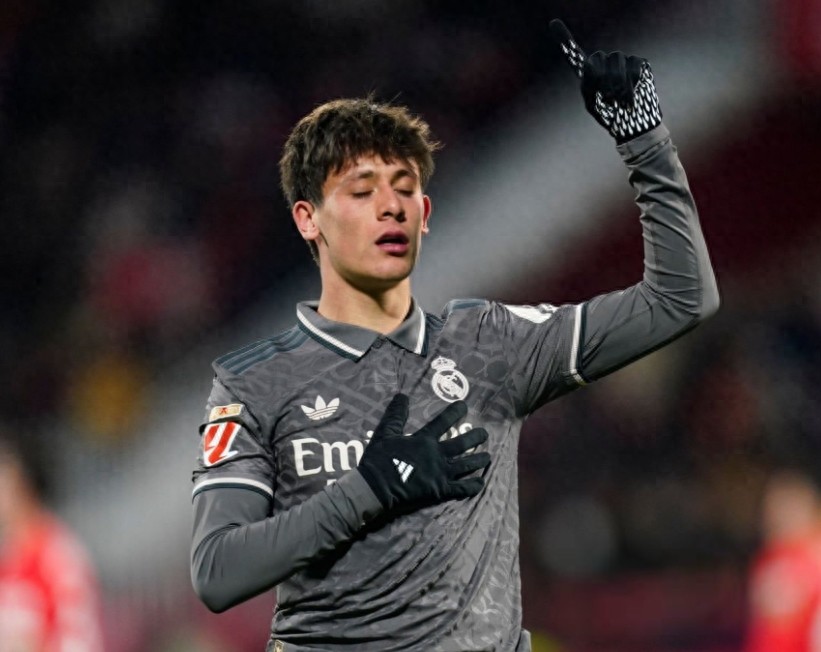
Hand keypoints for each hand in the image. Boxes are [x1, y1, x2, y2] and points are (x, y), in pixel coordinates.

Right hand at [358, 394, 490, 511]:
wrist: (376, 487)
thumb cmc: (379, 460)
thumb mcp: (385, 433)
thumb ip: (395, 415)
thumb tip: (402, 395)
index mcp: (424, 440)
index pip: (443, 421)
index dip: (455, 412)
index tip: (464, 406)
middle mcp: (437, 454)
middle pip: (462, 444)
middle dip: (476, 437)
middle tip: (484, 434)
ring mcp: (441, 473)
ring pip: (467, 465)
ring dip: (479, 459)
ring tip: (488, 456)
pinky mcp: (440, 490)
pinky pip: (462, 488)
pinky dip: (473, 485)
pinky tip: (481, 482)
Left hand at [550, 19, 661, 142]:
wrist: (632, 125)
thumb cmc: (610, 116)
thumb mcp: (593, 105)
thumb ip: (589, 85)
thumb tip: (590, 66)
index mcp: (588, 74)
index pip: (574, 54)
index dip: (564, 38)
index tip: (552, 22)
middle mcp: (603, 63)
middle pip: (599, 56)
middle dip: (603, 78)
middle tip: (608, 97)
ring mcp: (622, 61)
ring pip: (617, 58)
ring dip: (618, 82)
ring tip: (619, 100)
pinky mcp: (639, 63)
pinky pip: (634, 63)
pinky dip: (632, 82)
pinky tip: (632, 94)